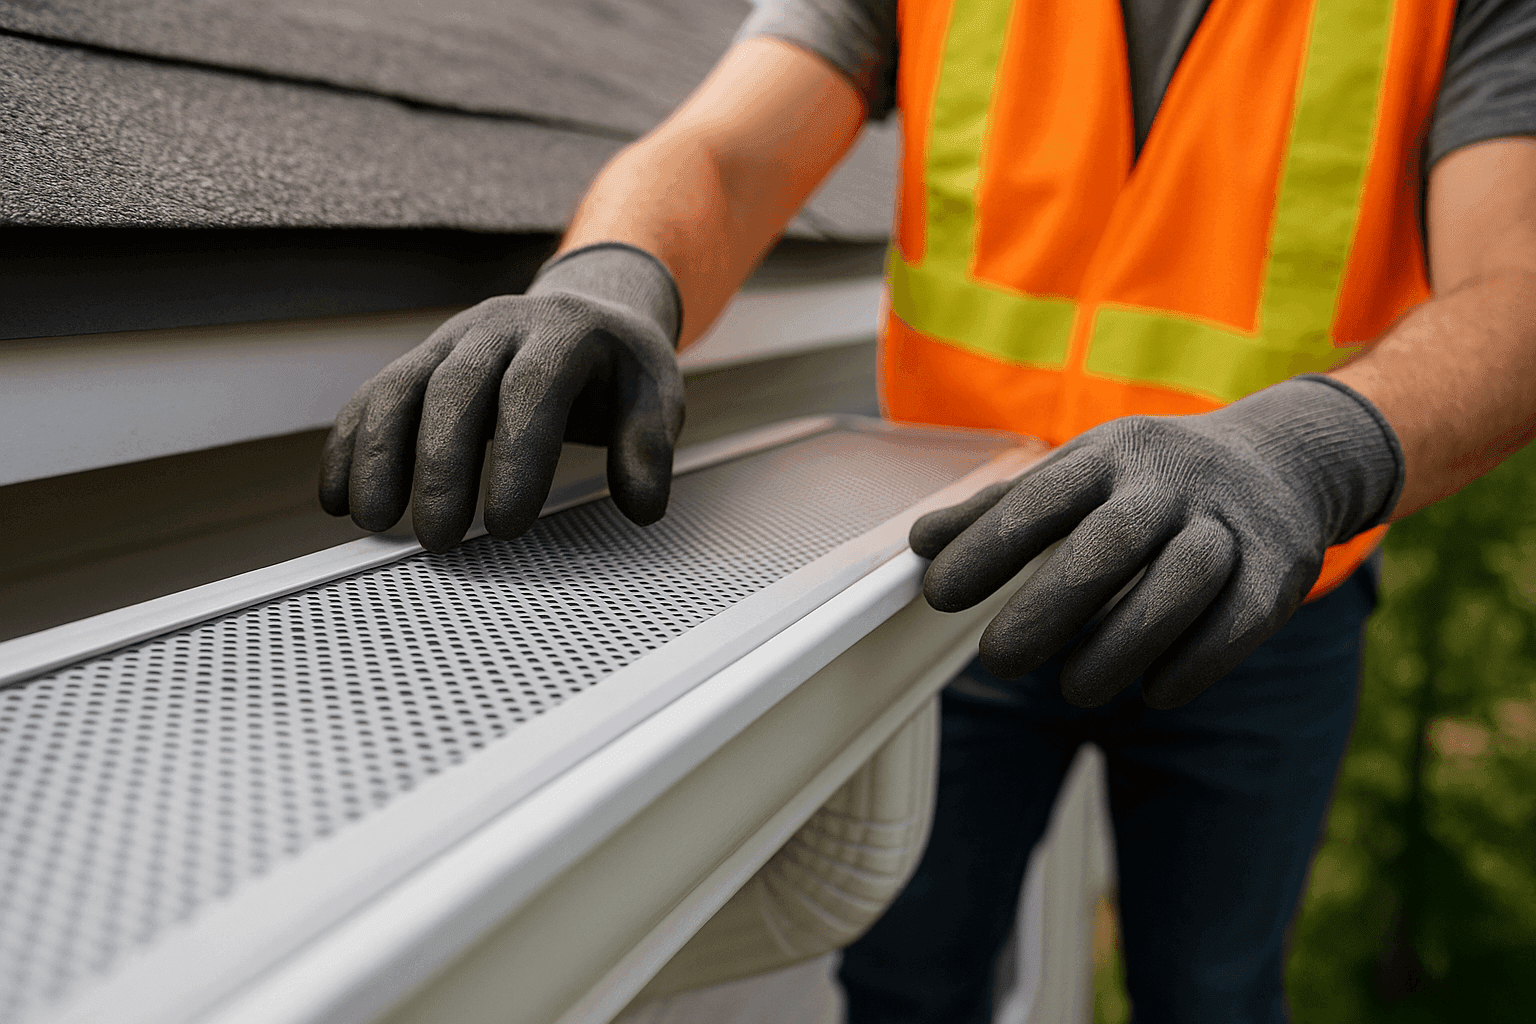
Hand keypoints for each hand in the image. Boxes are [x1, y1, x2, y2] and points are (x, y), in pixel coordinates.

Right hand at [319, 243, 684, 551]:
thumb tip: (643, 505)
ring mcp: (452, 340)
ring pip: (400, 388)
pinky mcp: (421, 360)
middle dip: (440, 466)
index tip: (508, 524)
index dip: (516, 458)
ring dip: (377, 456)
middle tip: (439, 536)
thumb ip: (649, 446)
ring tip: (372, 520)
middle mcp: (499, 327)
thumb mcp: (656, 394)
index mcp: (563, 332)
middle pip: (456, 388)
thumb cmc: (620, 366)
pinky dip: (349, 444)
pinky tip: (338, 496)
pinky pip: (374, 396)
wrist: (589, 311)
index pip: (531, 391)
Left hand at [910, 376, 1402, 708]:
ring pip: (1180, 582)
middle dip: (1049, 606)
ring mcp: (1232, 522)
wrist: (1284, 460)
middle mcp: (1172, 481)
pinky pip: (1237, 622)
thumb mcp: (1079, 475)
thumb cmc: (1151, 481)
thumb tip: (920, 544)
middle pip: (1110, 542)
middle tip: (996, 662)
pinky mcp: (1280, 569)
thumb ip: (1001, 511)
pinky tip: (1152, 690)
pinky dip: (1192, 662)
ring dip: (1121, 643)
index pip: (1042, 497)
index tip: (938, 594)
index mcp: (1111, 453)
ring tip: (1073, 689)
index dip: (987, 544)